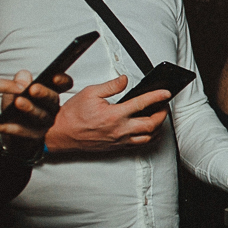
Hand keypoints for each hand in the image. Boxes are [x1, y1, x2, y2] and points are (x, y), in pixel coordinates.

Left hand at [0, 70, 71, 142]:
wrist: (13, 135)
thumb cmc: (17, 110)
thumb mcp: (16, 93)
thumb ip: (19, 83)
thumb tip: (22, 75)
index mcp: (50, 95)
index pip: (64, 86)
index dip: (62, 81)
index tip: (54, 77)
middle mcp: (51, 109)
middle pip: (53, 101)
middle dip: (44, 94)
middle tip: (33, 89)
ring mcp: (44, 124)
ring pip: (40, 116)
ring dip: (30, 109)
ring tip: (18, 102)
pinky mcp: (32, 137)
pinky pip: (19, 131)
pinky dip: (4, 127)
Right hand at [44, 75, 169, 152]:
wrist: (61, 134)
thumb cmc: (72, 115)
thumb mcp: (90, 93)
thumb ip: (110, 86)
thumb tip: (124, 80)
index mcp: (114, 115)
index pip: (142, 104)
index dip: (157, 97)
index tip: (166, 93)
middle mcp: (119, 130)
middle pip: (151, 124)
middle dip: (162, 114)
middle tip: (164, 105)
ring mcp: (119, 140)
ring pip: (148, 137)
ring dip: (157, 127)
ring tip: (159, 117)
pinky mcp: (116, 146)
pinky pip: (139, 145)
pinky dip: (149, 137)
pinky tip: (149, 130)